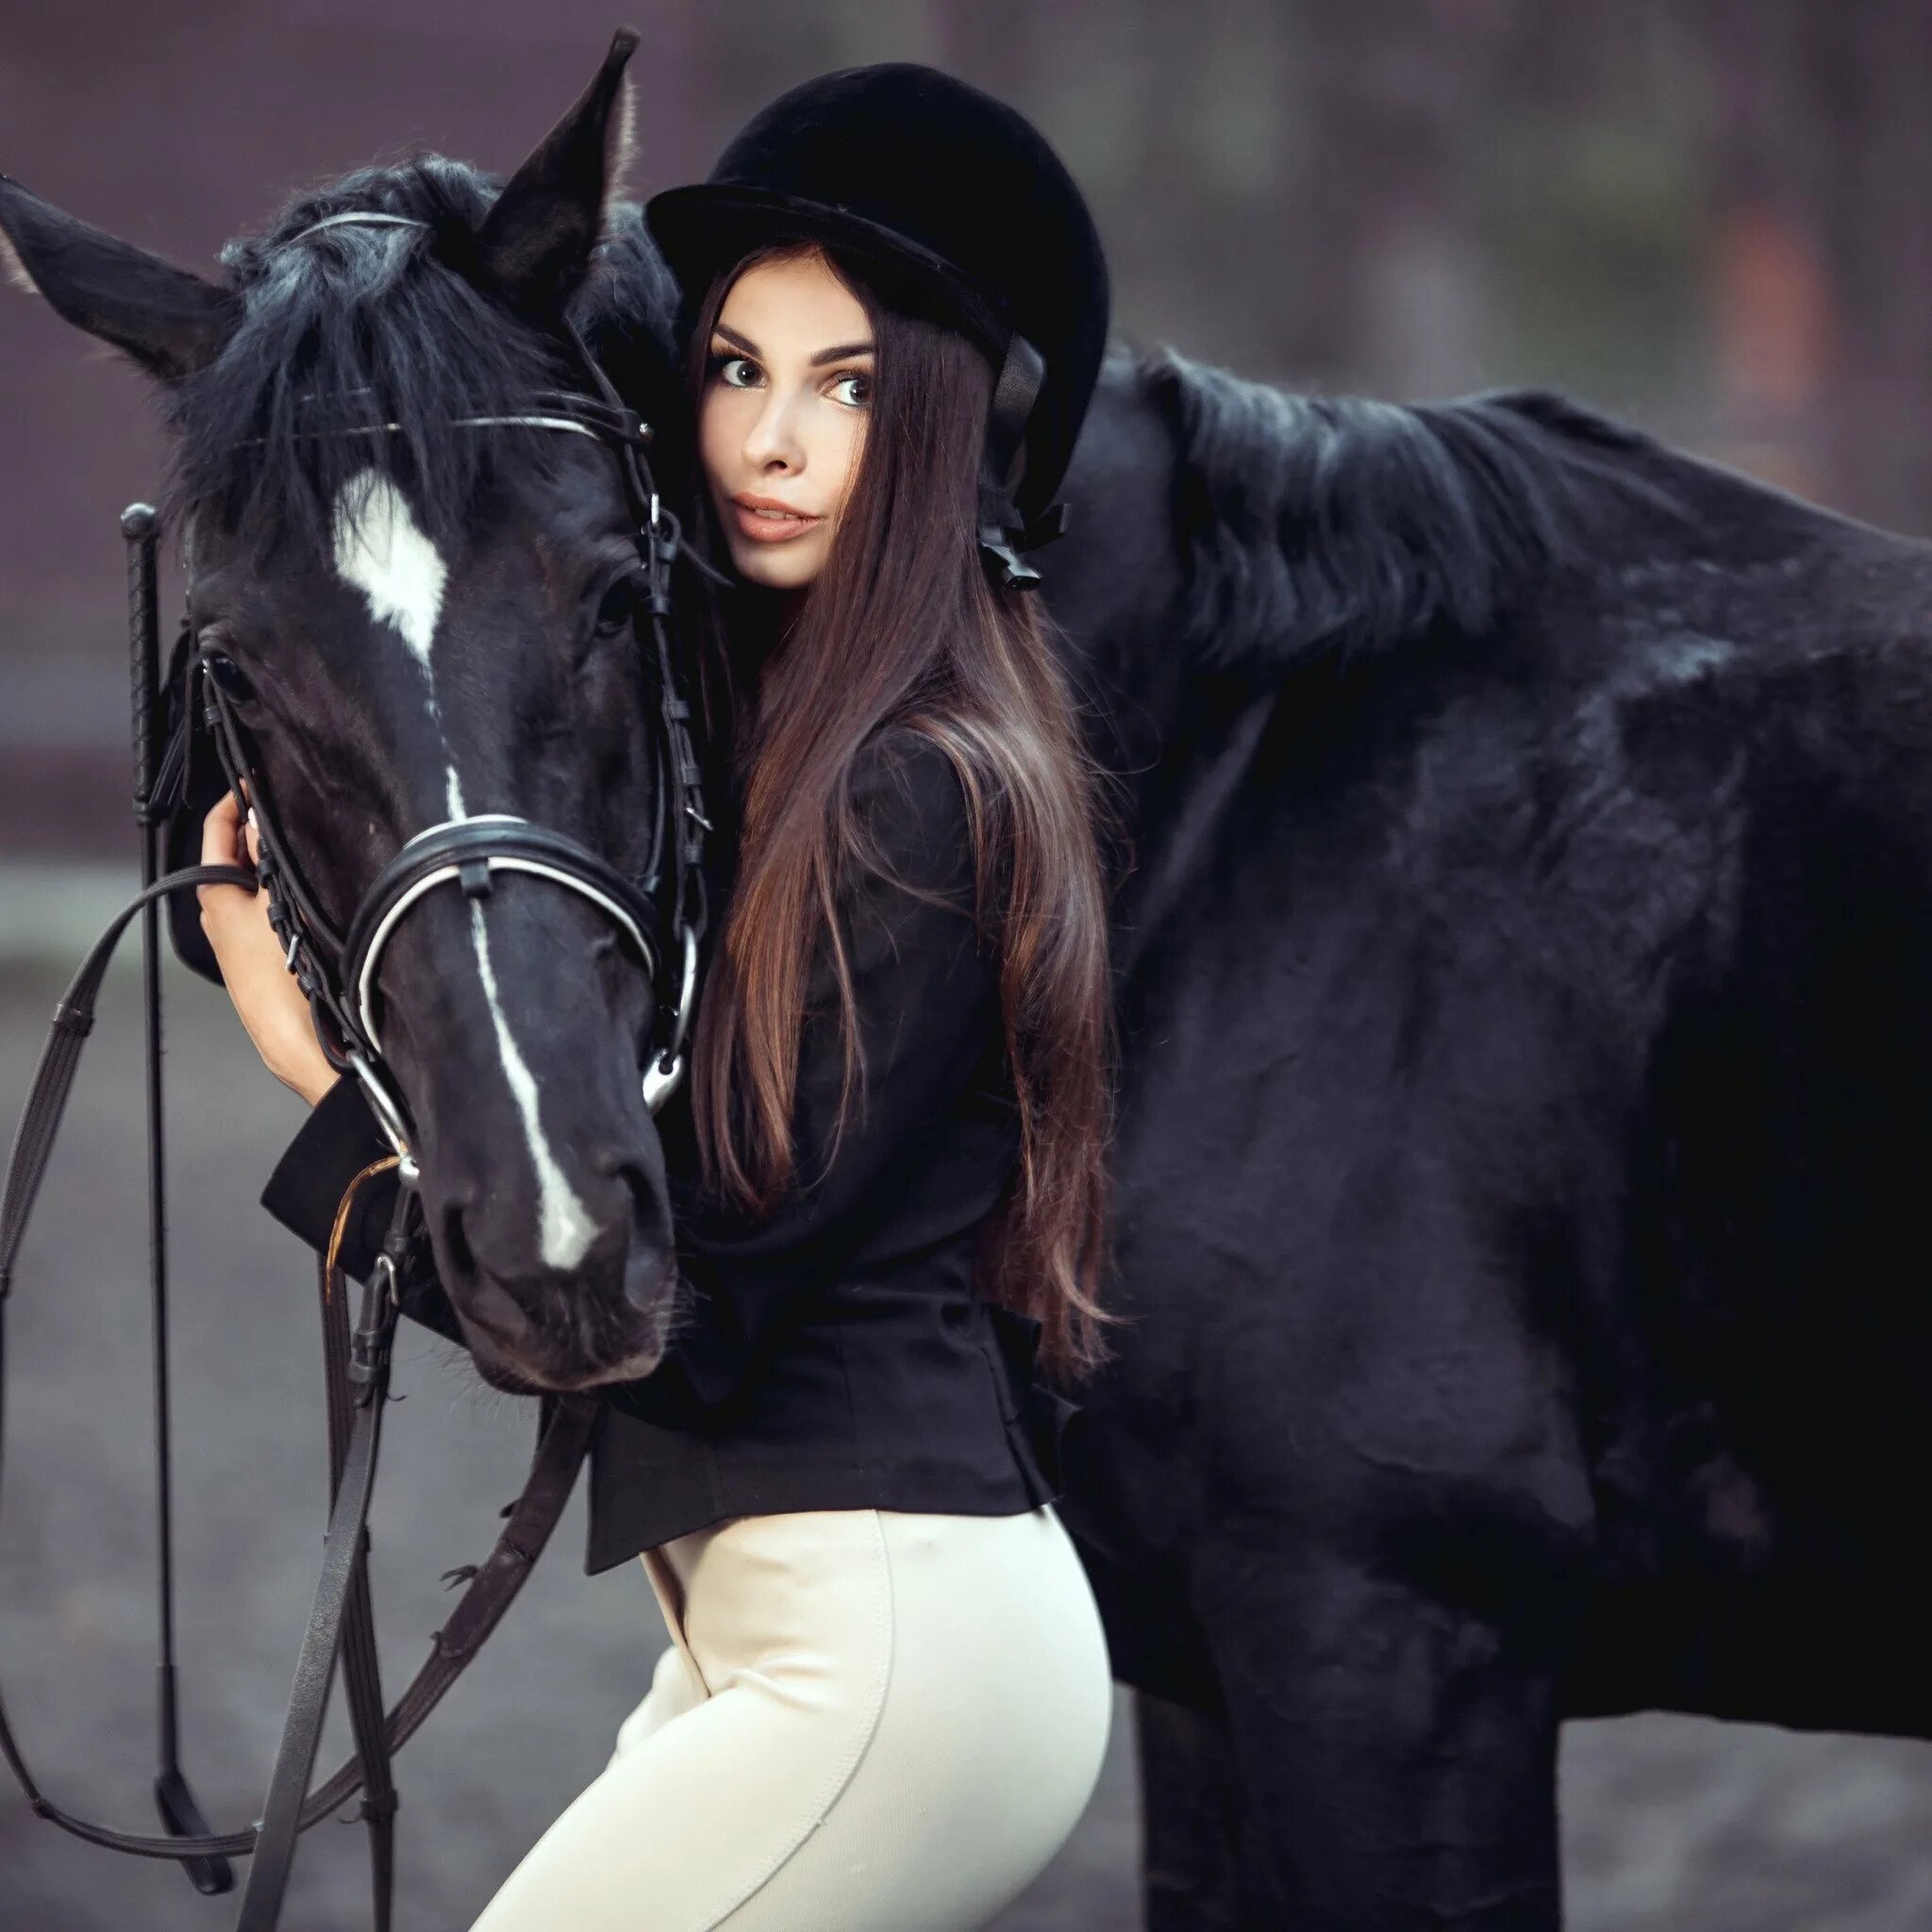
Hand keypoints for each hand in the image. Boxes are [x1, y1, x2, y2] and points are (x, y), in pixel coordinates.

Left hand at [196, 787, 340, 1107]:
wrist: (300, 1045)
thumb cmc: (283, 978)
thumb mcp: (279, 901)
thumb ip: (267, 855)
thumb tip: (257, 817)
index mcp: (215, 896)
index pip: (218, 830)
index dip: (236, 799)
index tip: (258, 779)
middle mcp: (221, 915)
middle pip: (238, 856)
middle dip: (265, 832)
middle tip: (298, 811)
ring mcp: (242, 939)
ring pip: (258, 884)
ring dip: (281, 865)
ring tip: (313, 850)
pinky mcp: (264, 958)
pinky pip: (273, 911)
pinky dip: (289, 895)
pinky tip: (319, 896)